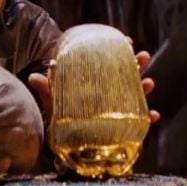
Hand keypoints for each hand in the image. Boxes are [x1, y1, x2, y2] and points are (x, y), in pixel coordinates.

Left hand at [28, 39, 159, 124]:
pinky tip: (154, 115)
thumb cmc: (62, 118)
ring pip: (136, 95)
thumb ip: (47, 90)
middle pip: (127, 75)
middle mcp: (109, 93)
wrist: (66, 145)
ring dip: (144, 88)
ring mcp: (117, 109)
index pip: (108, 63)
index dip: (119, 50)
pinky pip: (139, 121)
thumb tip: (32, 77)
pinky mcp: (123, 126)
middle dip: (137, 64)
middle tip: (144, 56)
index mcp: (95, 83)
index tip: (127, 40)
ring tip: (149, 83)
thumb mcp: (55, 103)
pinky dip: (148, 118)